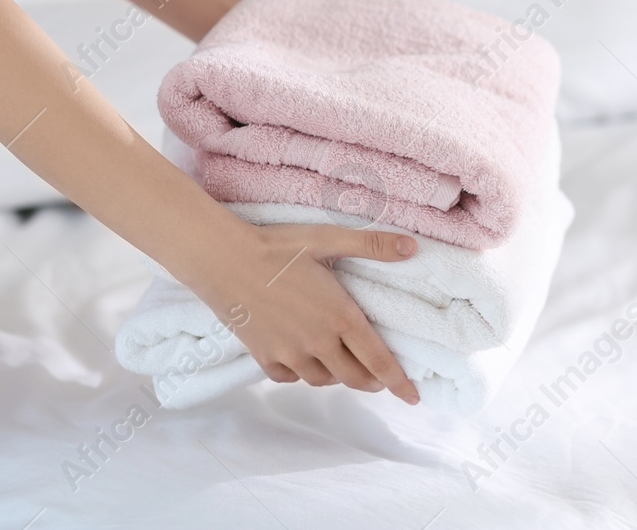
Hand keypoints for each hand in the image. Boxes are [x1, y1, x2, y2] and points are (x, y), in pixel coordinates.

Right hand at [193, 222, 421, 404]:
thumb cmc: (277, 246)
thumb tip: (412, 247)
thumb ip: (372, 245)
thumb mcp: (328, 239)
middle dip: (372, 381)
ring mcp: (289, 354)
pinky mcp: (264, 356)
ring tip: (344, 365)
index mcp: (340, 317)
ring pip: (323, 380)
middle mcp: (318, 343)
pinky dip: (304, 375)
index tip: (414, 398)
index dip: (399, 382)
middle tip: (380, 377)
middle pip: (354, 378)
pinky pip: (291, 378)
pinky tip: (305, 362)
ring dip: (339, 376)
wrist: (222, 259)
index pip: (379, 360)